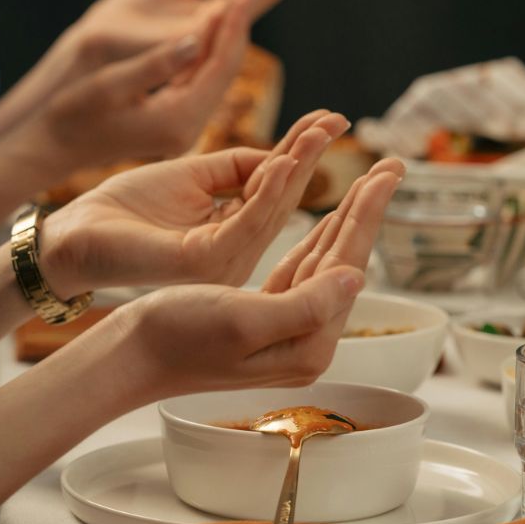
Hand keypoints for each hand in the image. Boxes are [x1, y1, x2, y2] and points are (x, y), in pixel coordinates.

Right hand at [19, 0, 247, 171]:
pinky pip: (207, 73)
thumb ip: (153, 65)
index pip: (220, 65)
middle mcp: (192, 125)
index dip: (232, 24)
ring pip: (222, 68)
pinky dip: (214, 43)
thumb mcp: (108, 86)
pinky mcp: (180, 116)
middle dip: (242, 20)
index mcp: (179, 119)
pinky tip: (219, 14)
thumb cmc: (70, 116)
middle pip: (229, 65)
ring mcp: (188, 123)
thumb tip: (194, 39)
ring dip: (232, 29)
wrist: (53, 148)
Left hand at [40, 110, 350, 295]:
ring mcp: (223, 262)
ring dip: (296, 166)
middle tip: (338, 119)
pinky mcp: (203, 261)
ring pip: (272, 208)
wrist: (74, 234)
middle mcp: (237, 252)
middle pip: (285, 198)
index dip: (303, 151)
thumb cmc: (125, 207)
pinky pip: (245, 221)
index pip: (278, 187)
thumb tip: (280, 154)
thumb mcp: (191, 175)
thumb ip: (237, 166)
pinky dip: (266, 189)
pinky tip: (280, 162)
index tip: (330, 118)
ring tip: (317, 131)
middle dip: (312, 156)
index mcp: (234, 233)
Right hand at [114, 158, 403, 400]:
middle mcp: (305, 343)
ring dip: (348, 218)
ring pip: (327, 261)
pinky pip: (302, 270)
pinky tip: (332, 219)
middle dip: (368, 210)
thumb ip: (304, 304)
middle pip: (345, 261)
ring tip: (373, 182)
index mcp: (307, 345)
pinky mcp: (265, 318)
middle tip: (395, 166)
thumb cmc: (176, 337)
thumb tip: (357, 278)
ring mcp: (287, 332)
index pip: (347, 265)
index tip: (386, 173)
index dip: (367, 214)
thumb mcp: (243, 319)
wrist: (129, 357)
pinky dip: (318, 238)